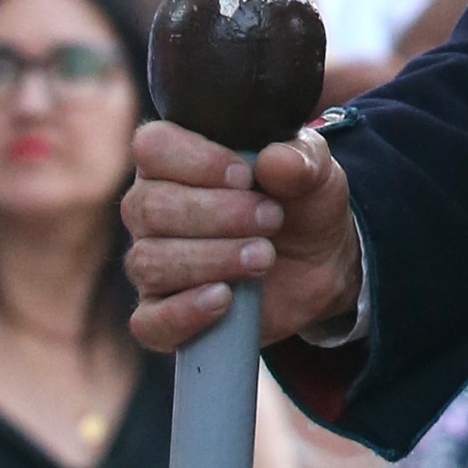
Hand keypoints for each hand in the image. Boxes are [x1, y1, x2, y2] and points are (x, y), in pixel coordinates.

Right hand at [124, 118, 361, 353]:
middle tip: (271, 219)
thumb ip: (302, 160)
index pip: (153, 147)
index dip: (197, 161)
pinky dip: (185, 311)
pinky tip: (224, 299)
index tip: (246, 177)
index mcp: (175, 160)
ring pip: (150, 261)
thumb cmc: (300, 203)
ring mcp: (151, 264)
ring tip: (264, 257)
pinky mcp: (162, 314)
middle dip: (218, 214)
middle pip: (150, 207)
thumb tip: (275, 161)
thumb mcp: (316, 172)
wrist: (318, 263)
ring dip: (213, 259)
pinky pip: (149, 321)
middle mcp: (150, 209)